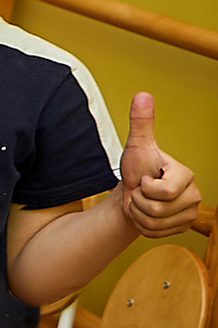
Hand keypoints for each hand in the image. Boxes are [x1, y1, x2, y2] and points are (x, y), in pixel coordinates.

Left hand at [119, 92, 200, 236]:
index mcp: (185, 175)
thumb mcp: (137, 145)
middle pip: (156, 209)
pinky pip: (153, 233)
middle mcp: (193, 195)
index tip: (145, 178)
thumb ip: (141, 122)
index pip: (164, 191)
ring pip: (154, 222)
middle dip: (138, 201)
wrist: (133, 193)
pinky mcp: (181, 228)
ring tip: (142, 201)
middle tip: (141, 191)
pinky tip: (145, 213)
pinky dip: (142, 225)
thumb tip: (142, 95)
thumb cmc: (137, 168)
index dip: (146, 187)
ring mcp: (188, 213)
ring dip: (138, 213)